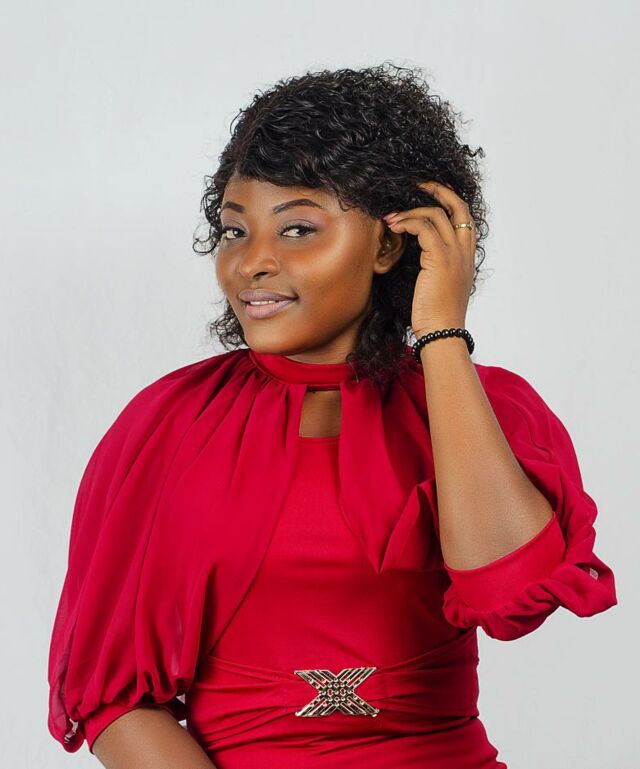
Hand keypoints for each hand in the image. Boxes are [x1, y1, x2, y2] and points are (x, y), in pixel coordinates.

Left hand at [383, 181, 476, 337]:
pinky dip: (407, 221)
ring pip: (435, 214)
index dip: (447, 200)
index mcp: (467, 255)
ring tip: (391, 217)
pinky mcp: (440, 257)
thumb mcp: (439, 284)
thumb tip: (417, 255)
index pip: (463, 216)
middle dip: (437, 189)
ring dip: (410, 210)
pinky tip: (394, 227)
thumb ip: (434, 265)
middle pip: (457, 205)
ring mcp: (454, 252)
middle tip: (415, 185)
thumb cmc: (436, 314)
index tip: (427, 195)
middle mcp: (464, 250)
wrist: (441, 331)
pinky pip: (424, 226)